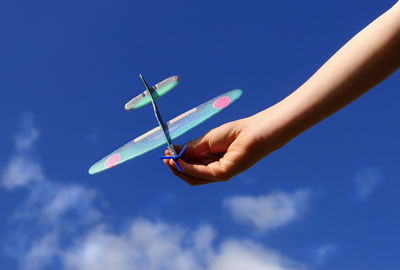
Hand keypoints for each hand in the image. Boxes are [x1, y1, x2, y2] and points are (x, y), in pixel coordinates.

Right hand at [163, 114, 282, 184]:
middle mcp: (214, 170)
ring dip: (178, 169)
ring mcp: (218, 174)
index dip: (177, 161)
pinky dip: (187, 168)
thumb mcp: (206, 140)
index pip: (191, 165)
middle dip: (175, 167)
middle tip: (164, 157)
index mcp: (211, 161)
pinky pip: (200, 173)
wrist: (254, 131)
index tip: (166, 152)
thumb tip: (173, 151)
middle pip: (190, 174)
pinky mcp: (222, 174)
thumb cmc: (234, 133)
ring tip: (168, 159)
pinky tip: (178, 160)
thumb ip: (191, 148)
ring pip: (193, 177)